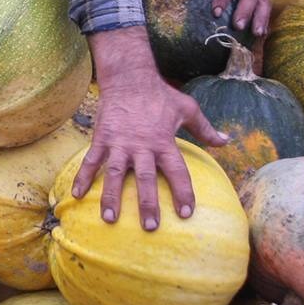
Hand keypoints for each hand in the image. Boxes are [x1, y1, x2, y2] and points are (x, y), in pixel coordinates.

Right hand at [75, 29, 228, 229]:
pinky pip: (91, 161)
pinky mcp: (102, 138)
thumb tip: (226, 141)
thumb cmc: (160, 94)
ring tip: (110, 219)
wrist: (129, 77)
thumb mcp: (187, 109)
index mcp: (164, 141)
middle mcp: (141, 145)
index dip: (183, 192)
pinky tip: (76, 195)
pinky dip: (83, 177)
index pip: (177, 171)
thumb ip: (205, 129)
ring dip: (111, 197)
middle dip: (147, 204)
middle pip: (145, 179)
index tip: (186, 213)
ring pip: (115, 174)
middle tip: (150, 226)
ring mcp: (119, 143)